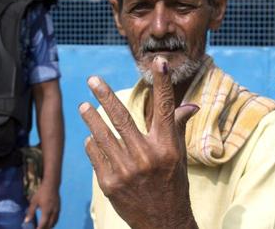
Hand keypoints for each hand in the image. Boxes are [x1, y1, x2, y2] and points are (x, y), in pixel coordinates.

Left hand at [24, 181, 59, 228]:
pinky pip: (56, 219)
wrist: (52, 185)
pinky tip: (49, 224)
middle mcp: (53, 212)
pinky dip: (53, 223)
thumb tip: (26, 221)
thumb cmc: (41, 193)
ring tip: (44, 228)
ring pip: (54, 223)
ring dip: (49, 227)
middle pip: (50, 225)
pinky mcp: (59, 209)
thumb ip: (30, 212)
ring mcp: (57, 210)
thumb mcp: (34, 201)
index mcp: (46, 210)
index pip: (43, 223)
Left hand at [80, 56, 199, 228]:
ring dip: (91, 118)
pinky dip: (93, 143)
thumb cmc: (173, 183)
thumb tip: (191, 104)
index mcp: (167, 146)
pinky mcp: (109, 183)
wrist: (163, 222)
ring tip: (83, 106)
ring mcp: (126, 170)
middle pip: (122, 117)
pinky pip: (95, 154)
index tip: (157, 61)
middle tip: (92, 80)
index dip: (162, 83)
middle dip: (104, 95)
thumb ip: (177, 126)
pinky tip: (92, 138)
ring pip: (102, 134)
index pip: (164, 107)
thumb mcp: (179, 155)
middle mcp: (147, 156)